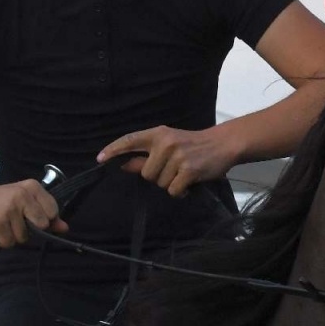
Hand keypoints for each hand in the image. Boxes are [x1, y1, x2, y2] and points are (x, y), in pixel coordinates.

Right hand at [0, 180, 65, 247]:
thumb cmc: (1, 199)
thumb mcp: (25, 201)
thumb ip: (46, 213)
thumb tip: (65, 228)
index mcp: (33, 188)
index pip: (53, 211)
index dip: (45, 220)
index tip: (33, 218)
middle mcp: (23, 196)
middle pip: (42, 226)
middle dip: (31, 230)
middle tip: (17, 223)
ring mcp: (10, 208)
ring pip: (24, 236)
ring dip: (14, 237)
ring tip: (5, 226)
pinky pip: (9, 241)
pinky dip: (3, 241)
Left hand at [99, 126, 239, 197]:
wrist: (224, 144)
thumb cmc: (194, 145)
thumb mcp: (170, 145)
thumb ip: (148, 155)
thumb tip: (124, 165)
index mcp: (158, 134)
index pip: (130, 140)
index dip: (113, 150)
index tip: (100, 159)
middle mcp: (165, 143)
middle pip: (145, 173)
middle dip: (157, 176)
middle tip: (174, 169)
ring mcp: (177, 157)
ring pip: (159, 183)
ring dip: (171, 184)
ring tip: (184, 174)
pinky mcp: (188, 170)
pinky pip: (172, 190)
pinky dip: (180, 191)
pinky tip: (189, 183)